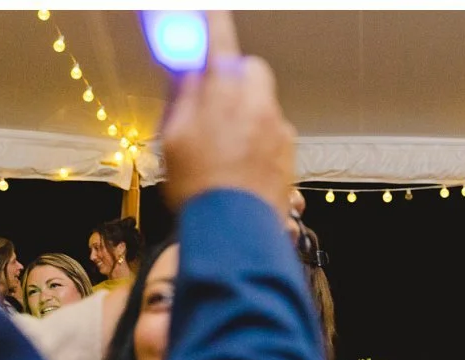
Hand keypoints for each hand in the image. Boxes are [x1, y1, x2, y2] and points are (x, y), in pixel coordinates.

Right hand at [161, 11, 295, 219]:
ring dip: (246, 110)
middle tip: (211, 97)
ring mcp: (279, 130)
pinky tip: (240, 163)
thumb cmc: (197, 185)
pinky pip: (273, 132)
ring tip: (223, 145)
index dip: (212, 23)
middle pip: (251, 70)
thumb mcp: (175, 135)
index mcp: (225, 92)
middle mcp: (259, 104)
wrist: (235, 234)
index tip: (209, 11)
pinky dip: (258, 137)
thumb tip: (187, 64)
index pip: (219, 42)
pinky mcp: (290, 154)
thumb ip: (185, 93)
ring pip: (263, 103)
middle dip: (234, 76)